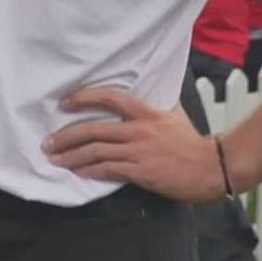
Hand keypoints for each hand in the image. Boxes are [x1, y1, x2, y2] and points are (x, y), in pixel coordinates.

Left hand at [43, 87, 225, 202]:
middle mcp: (138, 129)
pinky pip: (108, 169)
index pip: (109, 98)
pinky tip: (78, 171)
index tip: (64, 103)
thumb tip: (144, 89)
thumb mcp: (172, 114)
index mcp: (146, 112)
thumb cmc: (192, 142)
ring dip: (71, 155)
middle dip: (65, 136)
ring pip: (96, 151)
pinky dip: (89, 170)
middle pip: (93, 129)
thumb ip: (153, 104)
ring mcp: (138, 151)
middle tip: (48, 142)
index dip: (83, 98)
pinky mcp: (141, 171)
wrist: (213, 167)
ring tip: (56, 159)